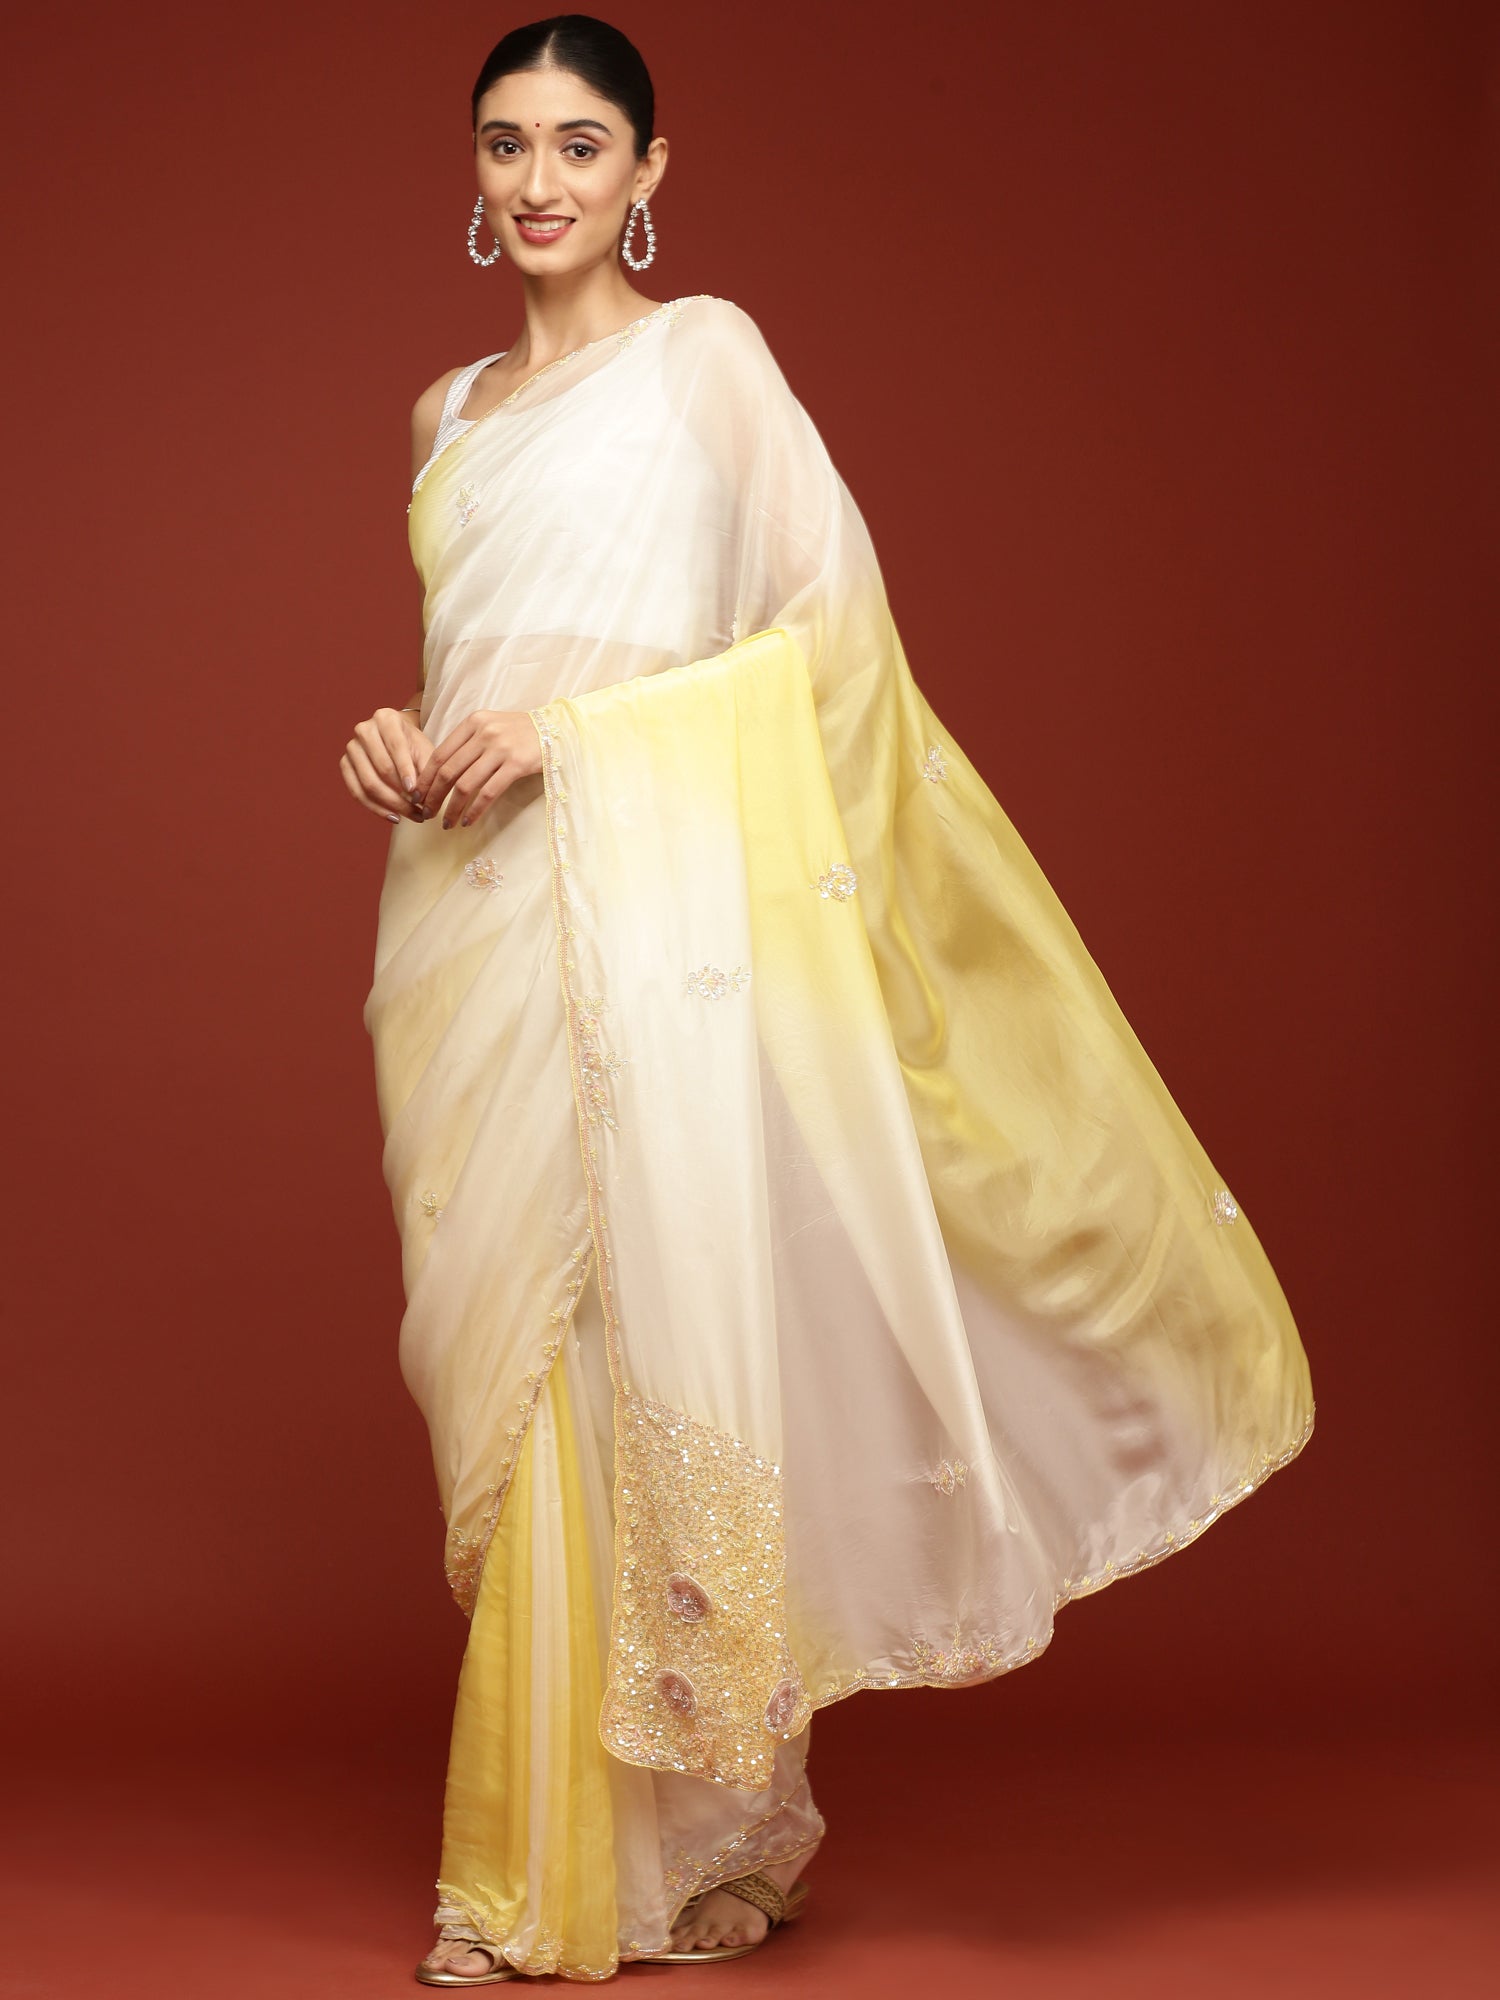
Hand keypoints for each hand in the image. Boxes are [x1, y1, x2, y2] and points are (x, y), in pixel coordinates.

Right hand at [341, 706, 431, 823]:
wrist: (397, 739)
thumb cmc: (413, 745)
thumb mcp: (425, 751)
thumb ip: (427, 770)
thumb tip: (421, 799)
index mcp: (386, 718)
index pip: (396, 747)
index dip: (406, 771)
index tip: (416, 793)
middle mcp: (364, 729)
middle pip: (381, 768)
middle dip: (402, 794)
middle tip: (420, 811)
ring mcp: (351, 747)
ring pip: (368, 783)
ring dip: (391, 804)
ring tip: (411, 816)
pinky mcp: (345, 764)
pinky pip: (356, 791)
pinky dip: (375, 808)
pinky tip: (393, 816)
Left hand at [412, 710, 542, 829]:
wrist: (557, 729)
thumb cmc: (520, 733)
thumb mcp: (491, 727)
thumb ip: (468, 743)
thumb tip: (441, 772)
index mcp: (473, 722)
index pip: (440, 753)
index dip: (426, 778)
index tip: (418, 795)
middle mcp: (484, 733)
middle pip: (448, 771)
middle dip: (434, 796)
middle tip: (426, 813)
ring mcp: (501, 748)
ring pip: (466, 785)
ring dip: (452, 808)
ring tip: (447, 823)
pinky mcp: (517, 765)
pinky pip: (488, 792)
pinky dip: (475, 810)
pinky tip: (468, 821)